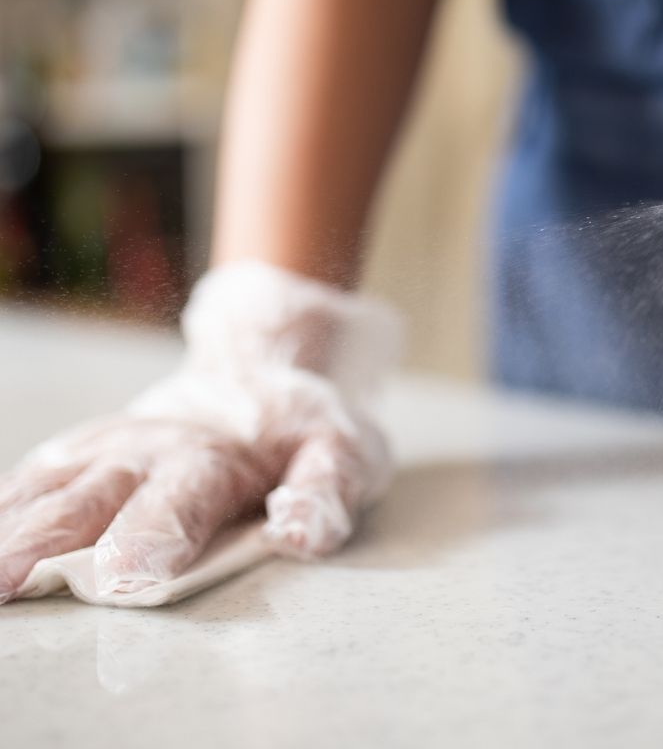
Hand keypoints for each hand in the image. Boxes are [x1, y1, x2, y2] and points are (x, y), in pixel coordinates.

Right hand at [0, 263, 401, 601]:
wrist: (256, 372)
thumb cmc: (299, 427)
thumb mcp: (340, 450)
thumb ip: (323, 491)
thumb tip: (301, 534)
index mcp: (211, 458)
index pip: (180, 503)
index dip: (152, 539)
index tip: (122, 577)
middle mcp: (147, 450)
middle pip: (91, 498)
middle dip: (48, 540)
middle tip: (8, 580)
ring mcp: (105, 449)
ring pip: (46, 487)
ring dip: (9, 527)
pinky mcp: (80, 453)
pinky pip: (31, 478)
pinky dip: (4, 504)